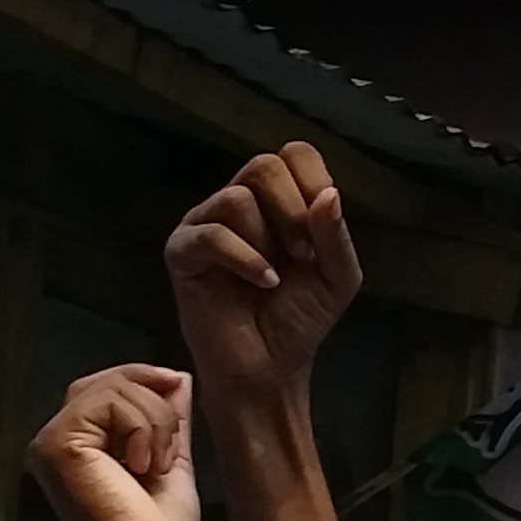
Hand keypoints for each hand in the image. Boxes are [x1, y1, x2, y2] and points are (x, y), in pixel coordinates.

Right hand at [32, 365, 198, 520]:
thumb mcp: (172, 461)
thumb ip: (168, 420)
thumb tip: (177, 379)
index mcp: (82, 445)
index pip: (107, 387)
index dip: (145, 380)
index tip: (177, 393)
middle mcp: (59, 438)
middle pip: (107, 380)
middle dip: (154, 399)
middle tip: (169, 447)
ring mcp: (54, 438)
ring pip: (113, 387)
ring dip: (155, 422)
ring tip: (155, 466)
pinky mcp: (59, 441)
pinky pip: (109, 402)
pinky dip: (143, 428)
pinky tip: (142, 466)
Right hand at [163, 143, 364, 402]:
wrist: (269, 367)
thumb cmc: (299, 319)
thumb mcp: (337, 276)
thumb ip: (336, 234)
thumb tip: (328, 193)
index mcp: (276, 201)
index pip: (294, 154)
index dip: (313, 183)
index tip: (320, 229)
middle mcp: (239, 204)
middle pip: (263, 165)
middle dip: (292, 210)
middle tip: (302, 254)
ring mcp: (206, 225)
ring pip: (236, 197)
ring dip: (267, 240)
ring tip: (276, 276)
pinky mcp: (182, 252)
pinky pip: (211, 234)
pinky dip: (245, 259)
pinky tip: (263, 283)